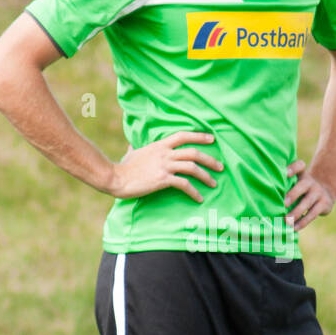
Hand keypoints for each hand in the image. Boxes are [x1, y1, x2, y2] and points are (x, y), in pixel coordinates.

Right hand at [108, 130, 222, 203]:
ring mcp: (164, 166)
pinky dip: (194, 192)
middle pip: (193, 152)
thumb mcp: (131, 153)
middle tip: (220, 167)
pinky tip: (199, 198)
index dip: (199, 136)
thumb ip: (135, 149)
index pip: (183, 135)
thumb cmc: (123, 167)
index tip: (212, 139)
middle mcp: (164, 153)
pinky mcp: (162, 180)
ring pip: (192, 167)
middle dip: (210, 159)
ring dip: (206, 176)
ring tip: (214, 183)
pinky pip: (184, 184)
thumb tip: (132, 147)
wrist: (115, 177)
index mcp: (159, 145)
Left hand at [283, 159, 335, 230]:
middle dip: (293, 194)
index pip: (300, 166)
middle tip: (283, 203)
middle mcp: (310, 182)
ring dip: (296, 212)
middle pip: (303, 185)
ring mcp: (318, 193)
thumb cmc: (301, 189)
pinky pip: (313, 214)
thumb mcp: (296, 182)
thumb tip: (262, 198)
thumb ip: (284, 185)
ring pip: (307, 202)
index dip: (293, 168)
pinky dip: (303, 222)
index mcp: (302, 174)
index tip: (285, 173)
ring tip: (287, 221)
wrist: (326, 193)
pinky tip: (294, 228)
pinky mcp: (324, 204)